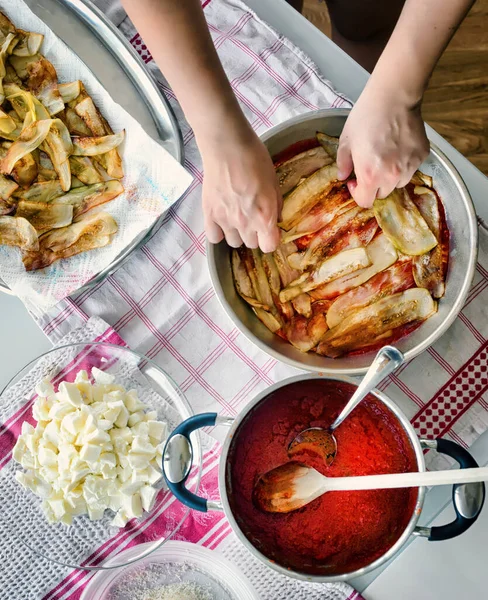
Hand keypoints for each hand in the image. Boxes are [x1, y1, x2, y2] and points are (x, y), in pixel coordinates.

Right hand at [199, 126, 281, 252]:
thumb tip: (276, 218)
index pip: (269, 246)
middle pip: (252, 244)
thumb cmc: (254, 159)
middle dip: (255, 234)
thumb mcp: (274, 182)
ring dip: (237, 233)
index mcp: (265, 216)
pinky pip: (214, 237)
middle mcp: (245, 223)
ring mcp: (225, 220)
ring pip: (234, 242)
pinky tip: (222, 221)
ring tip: (237, 218)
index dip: (270, 239)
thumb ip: (276, 205)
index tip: (269, 231)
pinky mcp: (209, 214)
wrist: (227, 145)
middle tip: (253, 217)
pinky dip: (218, 232)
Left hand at [337, 89, 429, 207]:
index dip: (358, 194)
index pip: (366, 201)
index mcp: (370, 175)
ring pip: (398, 183)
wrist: (393, 97)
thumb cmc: (366, 117)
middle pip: (382, 194)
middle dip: (373, 185)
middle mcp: (391, 176)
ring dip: (390, 177)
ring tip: (385, 157)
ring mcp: (409, 167)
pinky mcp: (421, 156)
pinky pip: (411, 169)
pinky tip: (397, 148)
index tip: (355, 181)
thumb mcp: (346, 141)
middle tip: (369, 168)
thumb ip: (343, 163)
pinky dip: (404, 164)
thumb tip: (343, 176)